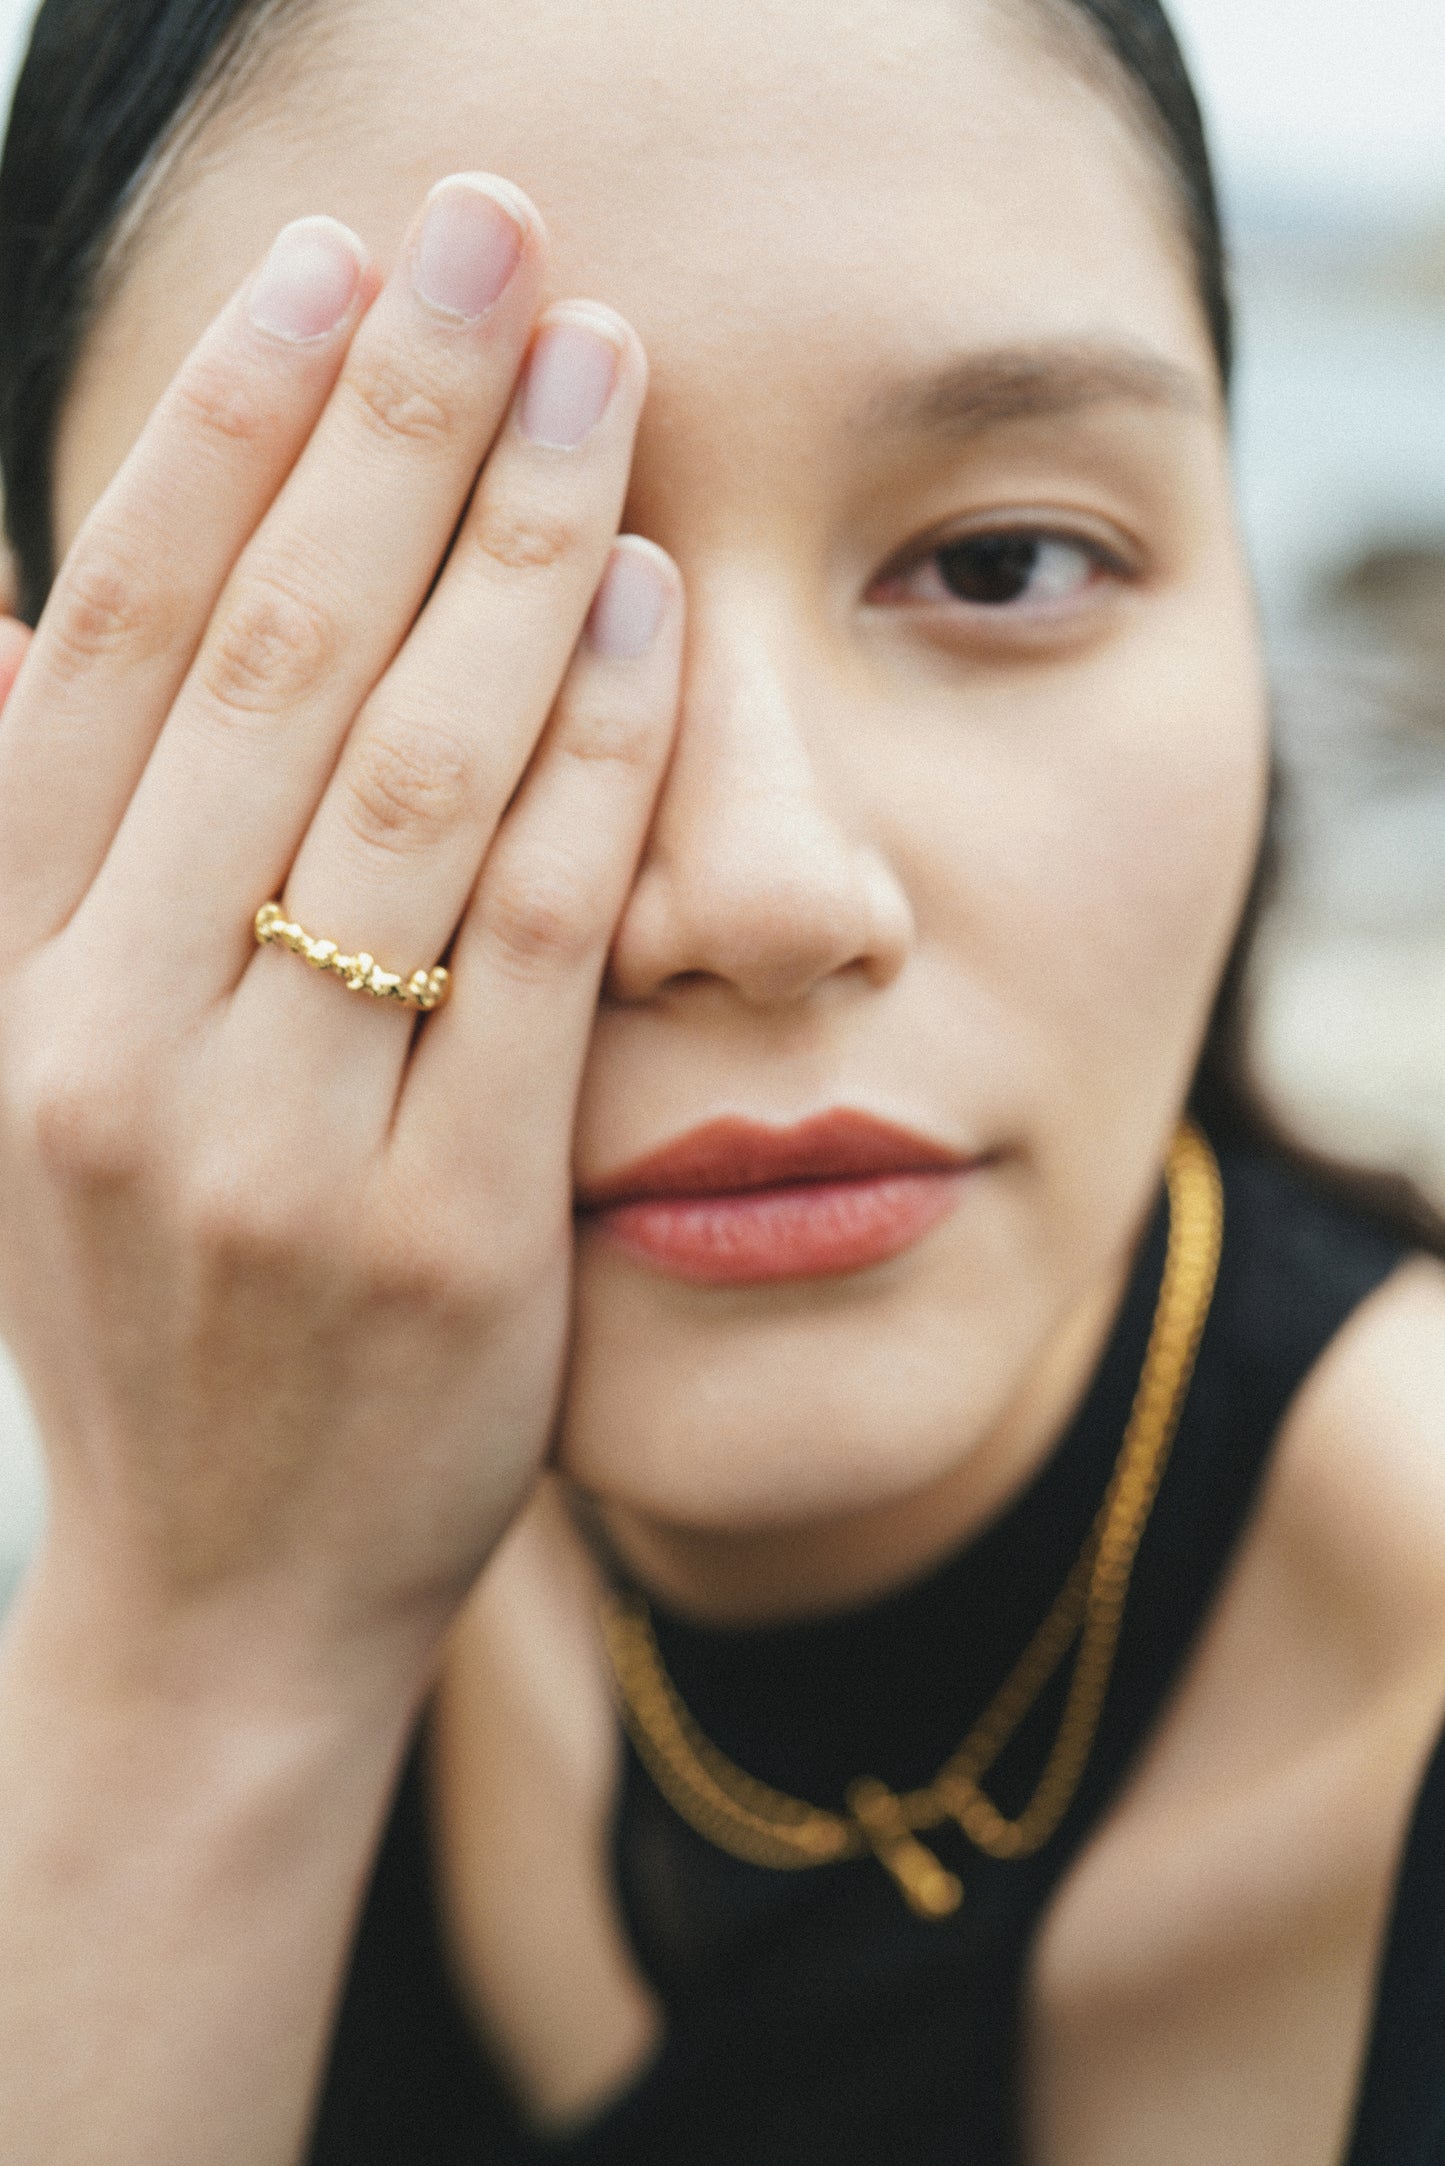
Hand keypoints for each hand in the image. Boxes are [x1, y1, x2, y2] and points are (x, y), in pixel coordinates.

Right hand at [0, 176, 680, 1694]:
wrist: (228, 1593)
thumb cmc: (158, 1314)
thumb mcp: (29, 1093)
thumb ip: (22, 856)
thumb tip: (1, 605)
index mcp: (7, 990)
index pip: (113, 648)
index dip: (221, 432)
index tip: (333, 271)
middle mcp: (114, 1050)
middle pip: (267, 670)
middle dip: (393, 428)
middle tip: (496, 238)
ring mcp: (280, 1150)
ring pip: (407, 785)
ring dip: (517, 556)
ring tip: (601, 377)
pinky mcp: (445, 1235)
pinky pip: (530, 953)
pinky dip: (597, 768)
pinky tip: (657, 614)